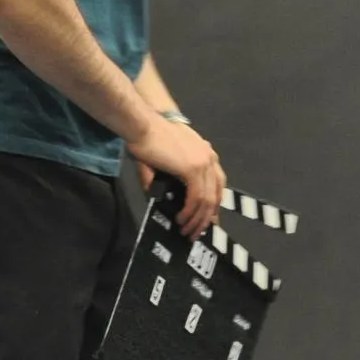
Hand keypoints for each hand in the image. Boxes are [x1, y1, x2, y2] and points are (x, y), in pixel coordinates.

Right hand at [127, 116, 224, 234]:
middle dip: (207, 218)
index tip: (208, 221)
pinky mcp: (192, 169)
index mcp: (206, 154)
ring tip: (187, 231)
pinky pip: (196, 198)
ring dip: (197, 219)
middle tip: (197, 233)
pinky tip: (181, 219)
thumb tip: (164, 199)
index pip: (217, 184)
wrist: (142, 126)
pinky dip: (190, 212)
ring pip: (207, 200)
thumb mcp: (166, 161)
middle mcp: (210, 158)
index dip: (214, 205)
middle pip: (216, 195)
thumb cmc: (149, 140)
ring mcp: (203, 163)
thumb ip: (171, 179)